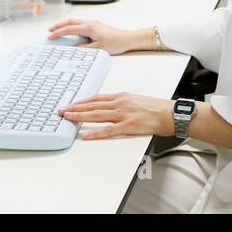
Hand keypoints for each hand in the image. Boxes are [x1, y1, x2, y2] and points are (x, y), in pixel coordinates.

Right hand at [45, 18, 144, 54]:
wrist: (128, 39)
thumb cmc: (116, 43)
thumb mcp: (98, 49)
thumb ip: (84, 49)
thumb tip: (73, 49)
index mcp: (89, 28)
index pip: (69, 29)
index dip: (58, 32)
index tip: (50, 36)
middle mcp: (90, 23)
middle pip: (70, 22)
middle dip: (59, 25)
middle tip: (50, 30)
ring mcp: (94, 23)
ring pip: (75, 21)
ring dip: (66, 25)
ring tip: (58, 29)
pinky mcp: (97, 26)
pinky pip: (81, 24)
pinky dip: (73, 26)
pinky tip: (72, 31)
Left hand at [57, 93, 173, 139]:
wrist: (170, 113)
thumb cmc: (156, 108)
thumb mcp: (136, 100)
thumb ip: (122, 103)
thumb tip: (109, 107)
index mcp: (121, 97)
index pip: (96, 98)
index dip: (82, 101)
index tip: (71, 104)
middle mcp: (120, 103)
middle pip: (93, 105)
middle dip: (75, 108)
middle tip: (61, 111)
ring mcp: (124, 114)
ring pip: (97, 115)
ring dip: (80, 116)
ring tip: (68, 118)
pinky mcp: (129, 126)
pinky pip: (108, 130)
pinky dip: (95, 132)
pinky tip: (86, 135)